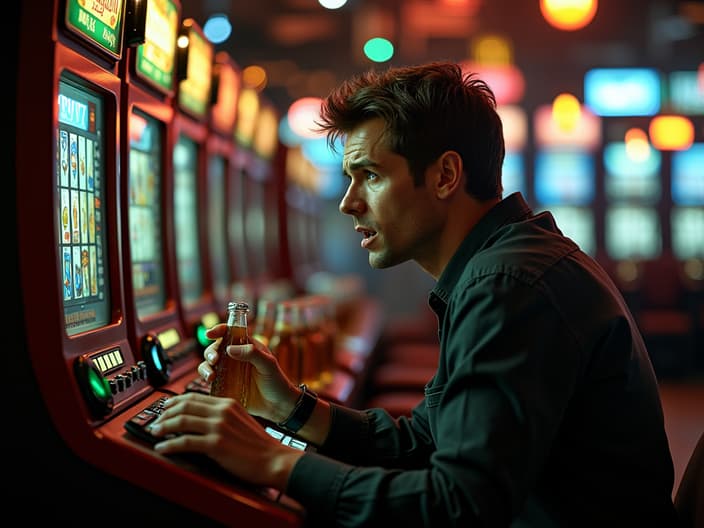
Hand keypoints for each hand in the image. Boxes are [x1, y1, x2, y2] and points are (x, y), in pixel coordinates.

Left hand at [148, 392, 302, 488]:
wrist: (274, 460)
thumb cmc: (259, 446)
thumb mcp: (241, 421)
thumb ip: (223, 417)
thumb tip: (201, 421)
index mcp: (227, 404)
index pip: (193, 397)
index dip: (174, 402)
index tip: (164, 409)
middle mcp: (222, 411)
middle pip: (184, 406)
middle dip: (164, 413)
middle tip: (155, 422)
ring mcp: (219, 427)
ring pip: (181, 421)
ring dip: (163, 427)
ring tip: (155, 433)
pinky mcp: (216, 444)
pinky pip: (185, 442)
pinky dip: (169, 445)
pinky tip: (162, 448)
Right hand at [199, 324, 298, 422]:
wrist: (278, 405)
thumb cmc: (276, 381)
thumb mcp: (268, 364)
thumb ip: (252, 353)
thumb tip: (229, 349)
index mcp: (246, 346)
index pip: (230, 333)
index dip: (218, 330)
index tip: (210, 334)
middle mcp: (235, 357)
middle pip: (215, 348)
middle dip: (210, 352)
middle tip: (214, 360)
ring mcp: (229, 372)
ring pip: (209, 364)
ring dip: (205, 367)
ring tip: (211, 376)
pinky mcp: (225, 386)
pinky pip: (211, 380)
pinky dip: (206, 379)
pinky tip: (210, 383)